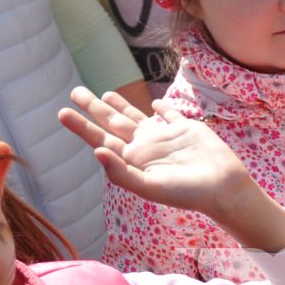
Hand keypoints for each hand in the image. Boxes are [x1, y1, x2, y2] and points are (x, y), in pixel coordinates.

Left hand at [59, 87, 253, 220]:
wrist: (223, 187)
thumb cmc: (186, 192)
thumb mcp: (150, 187)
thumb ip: (121, 173)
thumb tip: (96, 152)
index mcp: (133, 160)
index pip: (101, 139)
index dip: (81, 126)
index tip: (62, 113)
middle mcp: (145, 146)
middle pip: (113, 123)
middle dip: (93, 108)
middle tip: (74, 91)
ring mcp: (164, 137)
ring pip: (135, 116)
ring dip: (119, 105)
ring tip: (102, 94)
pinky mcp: (185, 129)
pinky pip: (169, 115)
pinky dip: (160, 109)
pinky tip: (153, 103)